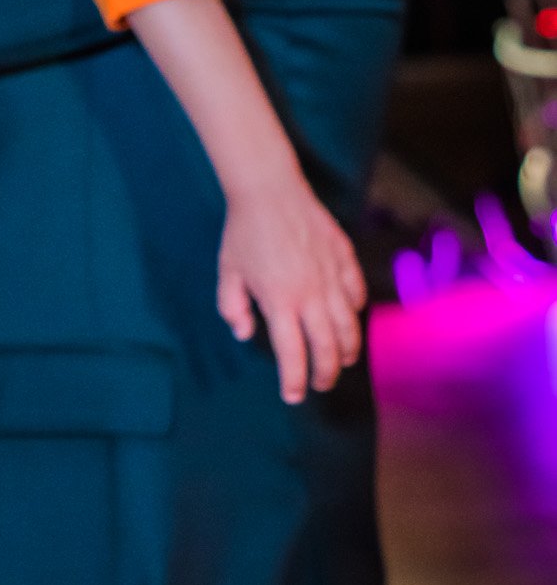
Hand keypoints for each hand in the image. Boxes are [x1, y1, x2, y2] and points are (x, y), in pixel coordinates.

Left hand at [216, 178, 365, 404]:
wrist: (268, 189)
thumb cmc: (243, 231)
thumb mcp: (227, 273)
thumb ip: (233, 308)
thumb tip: (245, 333)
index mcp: (279, 301)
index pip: (292, 354)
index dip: (295, 381)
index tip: (294, 395)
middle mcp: (310, 293)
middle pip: (328, 347)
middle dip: (326, 373)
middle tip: (320, 384)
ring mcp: (331, 276)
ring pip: (350, 325)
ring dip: (348, 349)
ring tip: (343, 360)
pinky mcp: (344, 257)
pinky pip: (357, 292)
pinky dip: (356, 310)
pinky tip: (350, 318)